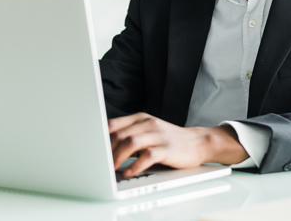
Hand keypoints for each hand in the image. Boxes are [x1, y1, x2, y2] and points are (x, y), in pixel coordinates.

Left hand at [108, 112, 248, 176]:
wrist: (197, 142)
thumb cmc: (169, 139)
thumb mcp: (148, 130)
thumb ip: (130, 134)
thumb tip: (106, 146)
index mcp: (141, 118)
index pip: (114, 124)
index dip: (100, 137)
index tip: (92, 149)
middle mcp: (148, 124)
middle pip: (120, 134)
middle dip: (106, 150)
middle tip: (99, 164)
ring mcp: (158, 135)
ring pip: (131, 143)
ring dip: (118, 157)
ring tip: (111, 169)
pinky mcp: (167, 148)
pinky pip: (148, 156)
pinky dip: (136, 165)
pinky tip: (129, 172)